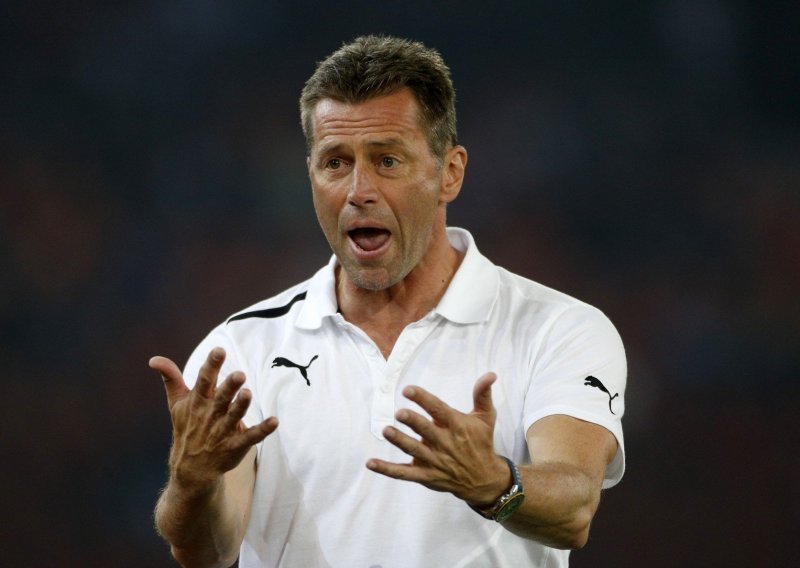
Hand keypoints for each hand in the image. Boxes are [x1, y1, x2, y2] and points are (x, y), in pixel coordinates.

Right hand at [150, 347, 277, 491]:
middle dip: (229, 386)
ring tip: (248, 393)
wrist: (190, 469)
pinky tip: (275, 421)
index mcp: (198, 402)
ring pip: (234, 416)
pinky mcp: (235, 445)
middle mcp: (210, 415)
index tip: (219, 350)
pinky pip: (251, 437)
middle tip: (240, 374)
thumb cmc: (187, 428)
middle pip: (221, 398)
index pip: (204, 381)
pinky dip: (263, 430)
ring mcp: (223, 431)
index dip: (212, 366)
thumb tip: (154, 359)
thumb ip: (171, 379)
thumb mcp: (176, 404)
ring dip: (241, 406)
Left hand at [366, 372, 510, 505]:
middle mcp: (444, 443)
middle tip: (399, 414)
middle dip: (412, 422)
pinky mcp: (425, 475)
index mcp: (456, 425)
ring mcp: (434, 461)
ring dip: (399, 441)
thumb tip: (490, 374)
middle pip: (425, 430)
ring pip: (413, 450)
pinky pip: (404, 473)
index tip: (408, 390)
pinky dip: (387, 469)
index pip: (438, 410)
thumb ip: (482, 394)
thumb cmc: (481, 442)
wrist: (484, 479)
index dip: (423, 399)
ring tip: (386, 431)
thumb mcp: (486, 417)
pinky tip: (371, 463)